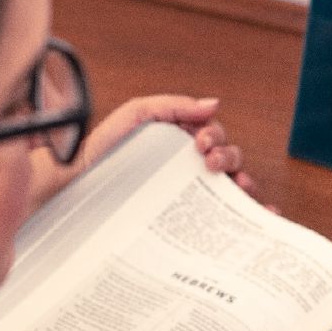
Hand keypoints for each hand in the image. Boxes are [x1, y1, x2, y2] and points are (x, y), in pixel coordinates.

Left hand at [29, 94, 269, 209]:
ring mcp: (188, 199)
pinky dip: (254, 217)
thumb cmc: (95, 156)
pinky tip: (265, 218)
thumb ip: (168, 106)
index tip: (201, 145)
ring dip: (246, 186)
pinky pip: (228, 221)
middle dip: (229, 158)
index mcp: (177, 145)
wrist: (65, 196)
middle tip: (211, 165)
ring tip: (239, 191)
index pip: (213, 137)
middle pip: (229, 160)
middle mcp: (187, 171)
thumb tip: (213, 103)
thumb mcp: (130, 120)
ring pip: (234, 189)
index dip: (216, 137)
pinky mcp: (185, 227)